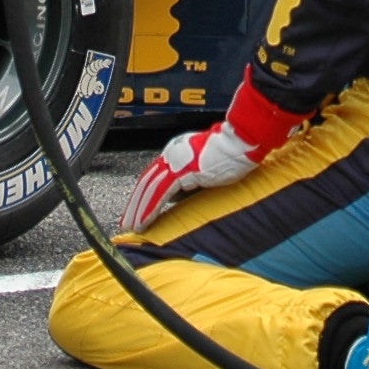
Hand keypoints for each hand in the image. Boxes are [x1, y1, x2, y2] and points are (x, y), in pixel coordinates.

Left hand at [120, 77, 298, 231]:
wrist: (242, 142)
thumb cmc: (232, 153)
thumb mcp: (206, 167)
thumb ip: (191, 178)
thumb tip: (180, 193)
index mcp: (176, 151)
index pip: (153, 176)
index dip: (142, 194)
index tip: (136, 209)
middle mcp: (171, 154)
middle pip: (145, 182)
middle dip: (134, 204)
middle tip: (126, 221)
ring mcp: (175, 161)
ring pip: (148, 189)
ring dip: (138, 209)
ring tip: (132, 226)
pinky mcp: (181, 170)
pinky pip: (160, 193)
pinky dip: (150, 208)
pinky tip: (144, 220)